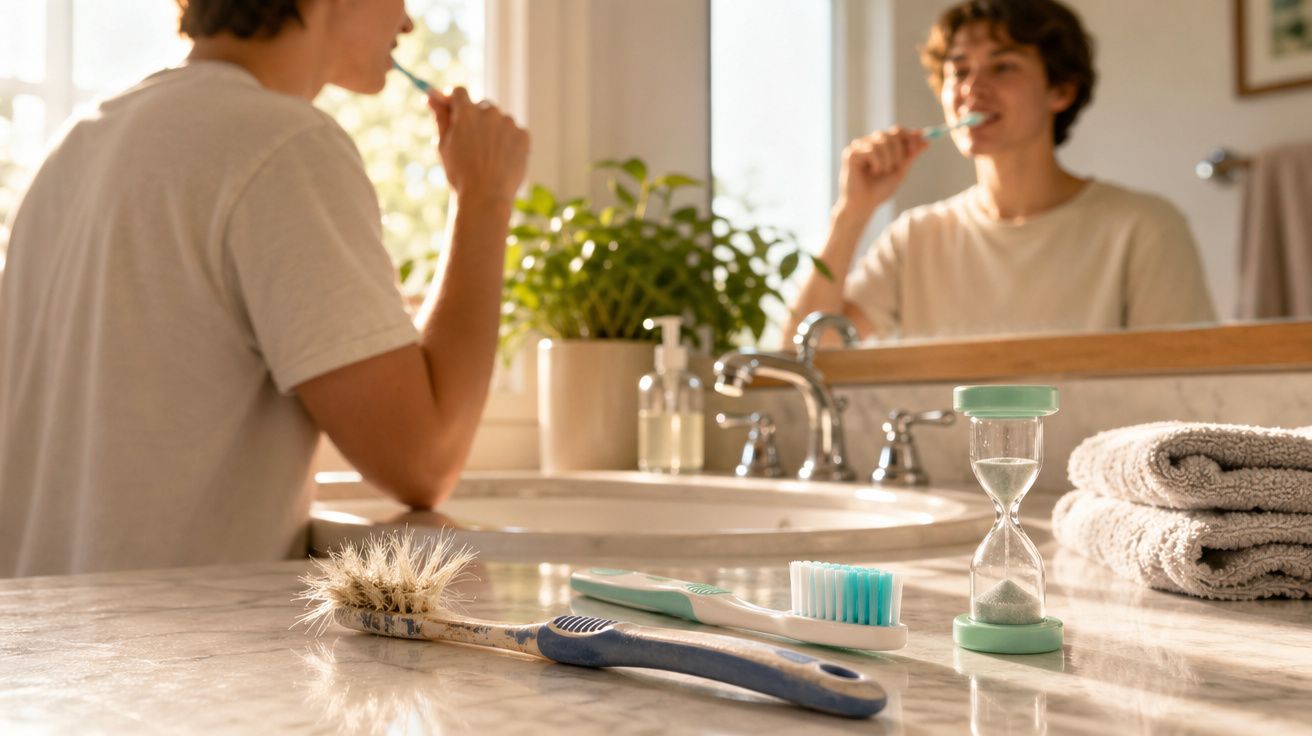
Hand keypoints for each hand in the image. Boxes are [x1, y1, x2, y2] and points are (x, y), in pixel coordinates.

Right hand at [428, 87, 529, 205]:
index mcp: (466, 112)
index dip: (454, 99)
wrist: (486, 197)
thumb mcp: (444, 144)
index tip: (452, 107)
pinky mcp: (523, 136)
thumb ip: (440, 117)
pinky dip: (508, 141)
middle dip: (475, 117)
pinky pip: (514, 132)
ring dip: (493, 130)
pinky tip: (501, 159)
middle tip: (471, 141)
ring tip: (487, 156)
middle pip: (481, 105)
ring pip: (499, 119)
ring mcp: (509, 123)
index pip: (459, 92)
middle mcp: (489, 112)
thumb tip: (430, 96)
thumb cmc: (460, 173)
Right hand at [836, 126, 927, 219]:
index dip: (908, 136)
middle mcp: (868, 144)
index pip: (896, 131)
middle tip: (899, 165)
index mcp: (880, 146)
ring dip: (888, 159)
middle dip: (899, 149)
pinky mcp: (850, 154)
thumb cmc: (880, 190)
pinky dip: (877, 162)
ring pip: (881, 141)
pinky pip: (871, 150)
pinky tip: (873, 172)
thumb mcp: (900, 171)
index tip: (918, 144)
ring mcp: (858, 148)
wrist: (864, 205)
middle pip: (889, 134)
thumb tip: (927, 140)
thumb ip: (911, 155)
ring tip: (883, 172)